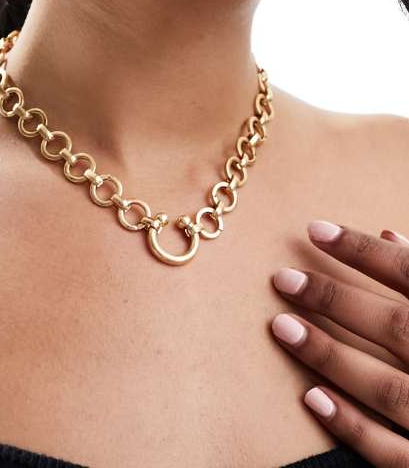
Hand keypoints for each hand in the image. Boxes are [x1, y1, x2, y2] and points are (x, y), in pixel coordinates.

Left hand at [270, 220, 408, 465]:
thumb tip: (388, 233)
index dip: (363, 250)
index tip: (315, 230)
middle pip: (394, 325)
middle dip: (335, 300)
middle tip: (282, 279)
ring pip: (385, 387)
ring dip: (330, 355)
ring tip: (281, 327)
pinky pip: (393, 452)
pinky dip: (353, 426)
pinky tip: (311, 397)